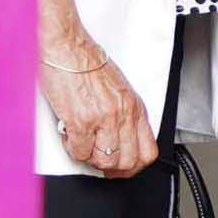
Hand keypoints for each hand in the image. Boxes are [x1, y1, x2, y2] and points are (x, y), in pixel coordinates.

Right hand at [44, 45, 156, 179]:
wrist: (69, 49)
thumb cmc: (88, 65)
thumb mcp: (119, 91)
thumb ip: (124, 115)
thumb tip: (121, 140)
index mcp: (135, 107)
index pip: (148, 151)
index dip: (134, 166)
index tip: (123, 168)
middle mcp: (123, 114)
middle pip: (127, 161)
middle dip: (111, 167)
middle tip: (98, 160)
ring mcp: (103, 119)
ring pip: (104, 161)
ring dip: (90, 158)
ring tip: (82, 144)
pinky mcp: (81, 120)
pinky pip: (79, 151)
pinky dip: (72, 149)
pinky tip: (69, 136)